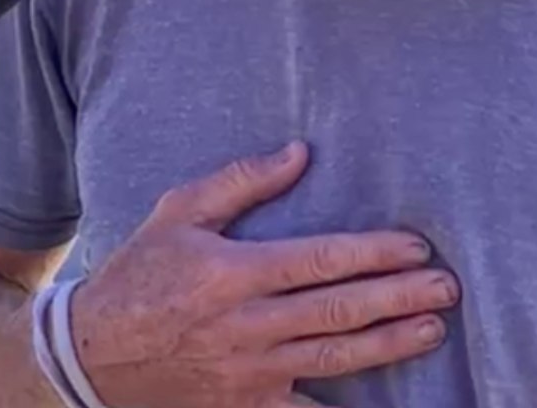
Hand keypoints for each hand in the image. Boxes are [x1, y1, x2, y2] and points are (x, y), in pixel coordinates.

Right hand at [67, 141, 456, 407]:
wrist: (90, 355)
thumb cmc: (139, 273)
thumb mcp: (177, 212)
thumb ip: (240, 181)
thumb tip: (300, 153)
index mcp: (233, 272)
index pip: (321, 260)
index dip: (374, 253)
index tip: (416, 246)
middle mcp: (247, 325)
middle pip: (339, 310)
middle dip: (399, 298)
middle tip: (446, 287)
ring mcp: (248, 372)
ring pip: (334, 360)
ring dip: (388, 345)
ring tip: (431, 330)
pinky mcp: (245, 406)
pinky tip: (384, 402)